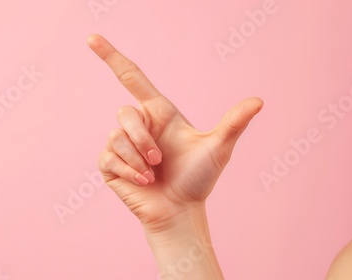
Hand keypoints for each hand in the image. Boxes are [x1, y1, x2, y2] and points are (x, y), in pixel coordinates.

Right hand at [88, 34, 262, 232]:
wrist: (180, 211)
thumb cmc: (198, 179)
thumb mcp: (217, 148)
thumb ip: (233, 123)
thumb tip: (259, 101)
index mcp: (158, 113)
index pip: (131, 77)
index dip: (111, 56)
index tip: (91, 38)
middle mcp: (138, 125)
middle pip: (125, 114)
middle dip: (142, 139)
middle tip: (159, 160)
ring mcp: (122, 145)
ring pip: (117, 137)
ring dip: (138, 159)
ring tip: (153, 173)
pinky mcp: (110, 164)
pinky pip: (109, 157)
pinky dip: (129, 171)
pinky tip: (143, 181)